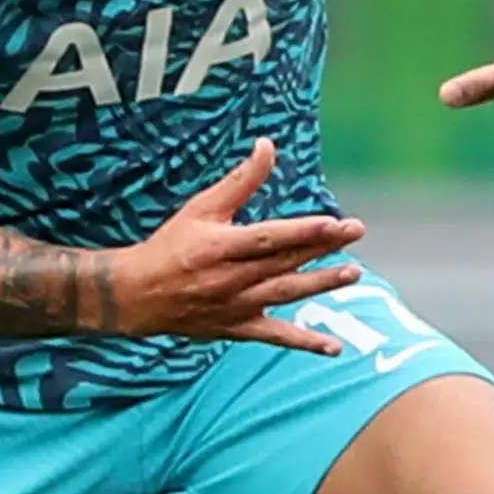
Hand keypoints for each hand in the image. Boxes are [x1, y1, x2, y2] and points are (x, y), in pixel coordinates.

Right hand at [110, 138, 365, 348]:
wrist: (136, 295)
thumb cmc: (171, 245)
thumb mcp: (201, 208)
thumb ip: (240, 181)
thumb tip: (268, 145)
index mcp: (221, 246)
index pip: (269, 238)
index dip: (303, 231)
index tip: (334, 222)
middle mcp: (230, 278)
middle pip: (284, 261)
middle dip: (323, 247)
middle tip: (356, 231)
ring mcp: (236, 306)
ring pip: (285, 294)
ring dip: (321, 285)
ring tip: (353, 273)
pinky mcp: (238, 328)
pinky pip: (275, 337)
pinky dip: (305, 343)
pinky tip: (334, 348)